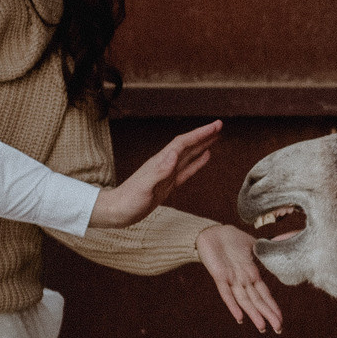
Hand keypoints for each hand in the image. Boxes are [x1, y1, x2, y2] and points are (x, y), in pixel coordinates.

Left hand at [92, 121, 220, 227]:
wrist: (116, 212)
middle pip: (188, 145)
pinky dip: (197, 162)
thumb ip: (159, 171)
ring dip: (202, 145)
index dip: (200, 134)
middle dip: (203, 135)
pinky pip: (186, 170)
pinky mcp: (167, 184)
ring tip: (216, 137)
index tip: (215, 126)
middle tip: (220, 125)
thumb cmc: (128, 201)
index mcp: (161, 162)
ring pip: (189, 155)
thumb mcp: (144, 187)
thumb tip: (174, 153)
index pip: (183, 143)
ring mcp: (166, 174)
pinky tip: (205, 157)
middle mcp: (165, 164)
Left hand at [196, 223, 283, 333]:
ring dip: (254, 314)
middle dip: (268, 315)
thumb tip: (279, 249)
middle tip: (278, 330)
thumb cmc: (229, 238)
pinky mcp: (219, 276)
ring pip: (244, 300)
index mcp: (251, 274)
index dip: (272, 306)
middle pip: (257, 301)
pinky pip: (226, 293)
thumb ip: (264, 251)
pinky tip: (239, 318)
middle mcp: (243, 280)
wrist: (211, 232)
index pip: (264, 294)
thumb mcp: (252, 244)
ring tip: (262, 328)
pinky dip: (232, 305)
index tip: (280, 319)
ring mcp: (231, 280)